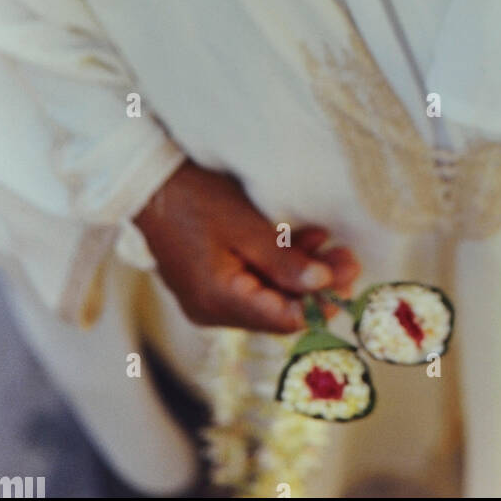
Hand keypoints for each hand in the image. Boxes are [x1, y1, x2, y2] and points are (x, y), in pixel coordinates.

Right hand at [133, 160, 360, 332]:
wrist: (150, 180)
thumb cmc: (197, 198)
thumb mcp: (247, 226)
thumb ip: (285, 261)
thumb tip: (323, 285)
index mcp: (219, 301)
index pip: (281, 320)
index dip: (320, 303)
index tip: (350, 280)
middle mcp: (212, 309)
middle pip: (276, 307)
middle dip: (315, 284)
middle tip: (349, 259)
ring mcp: (208, 296)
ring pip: (267, 292)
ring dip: (300, 271)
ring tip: (332, 244)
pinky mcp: (208, 279)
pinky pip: (251, 280)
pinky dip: (277, 264)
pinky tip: (305, 240)